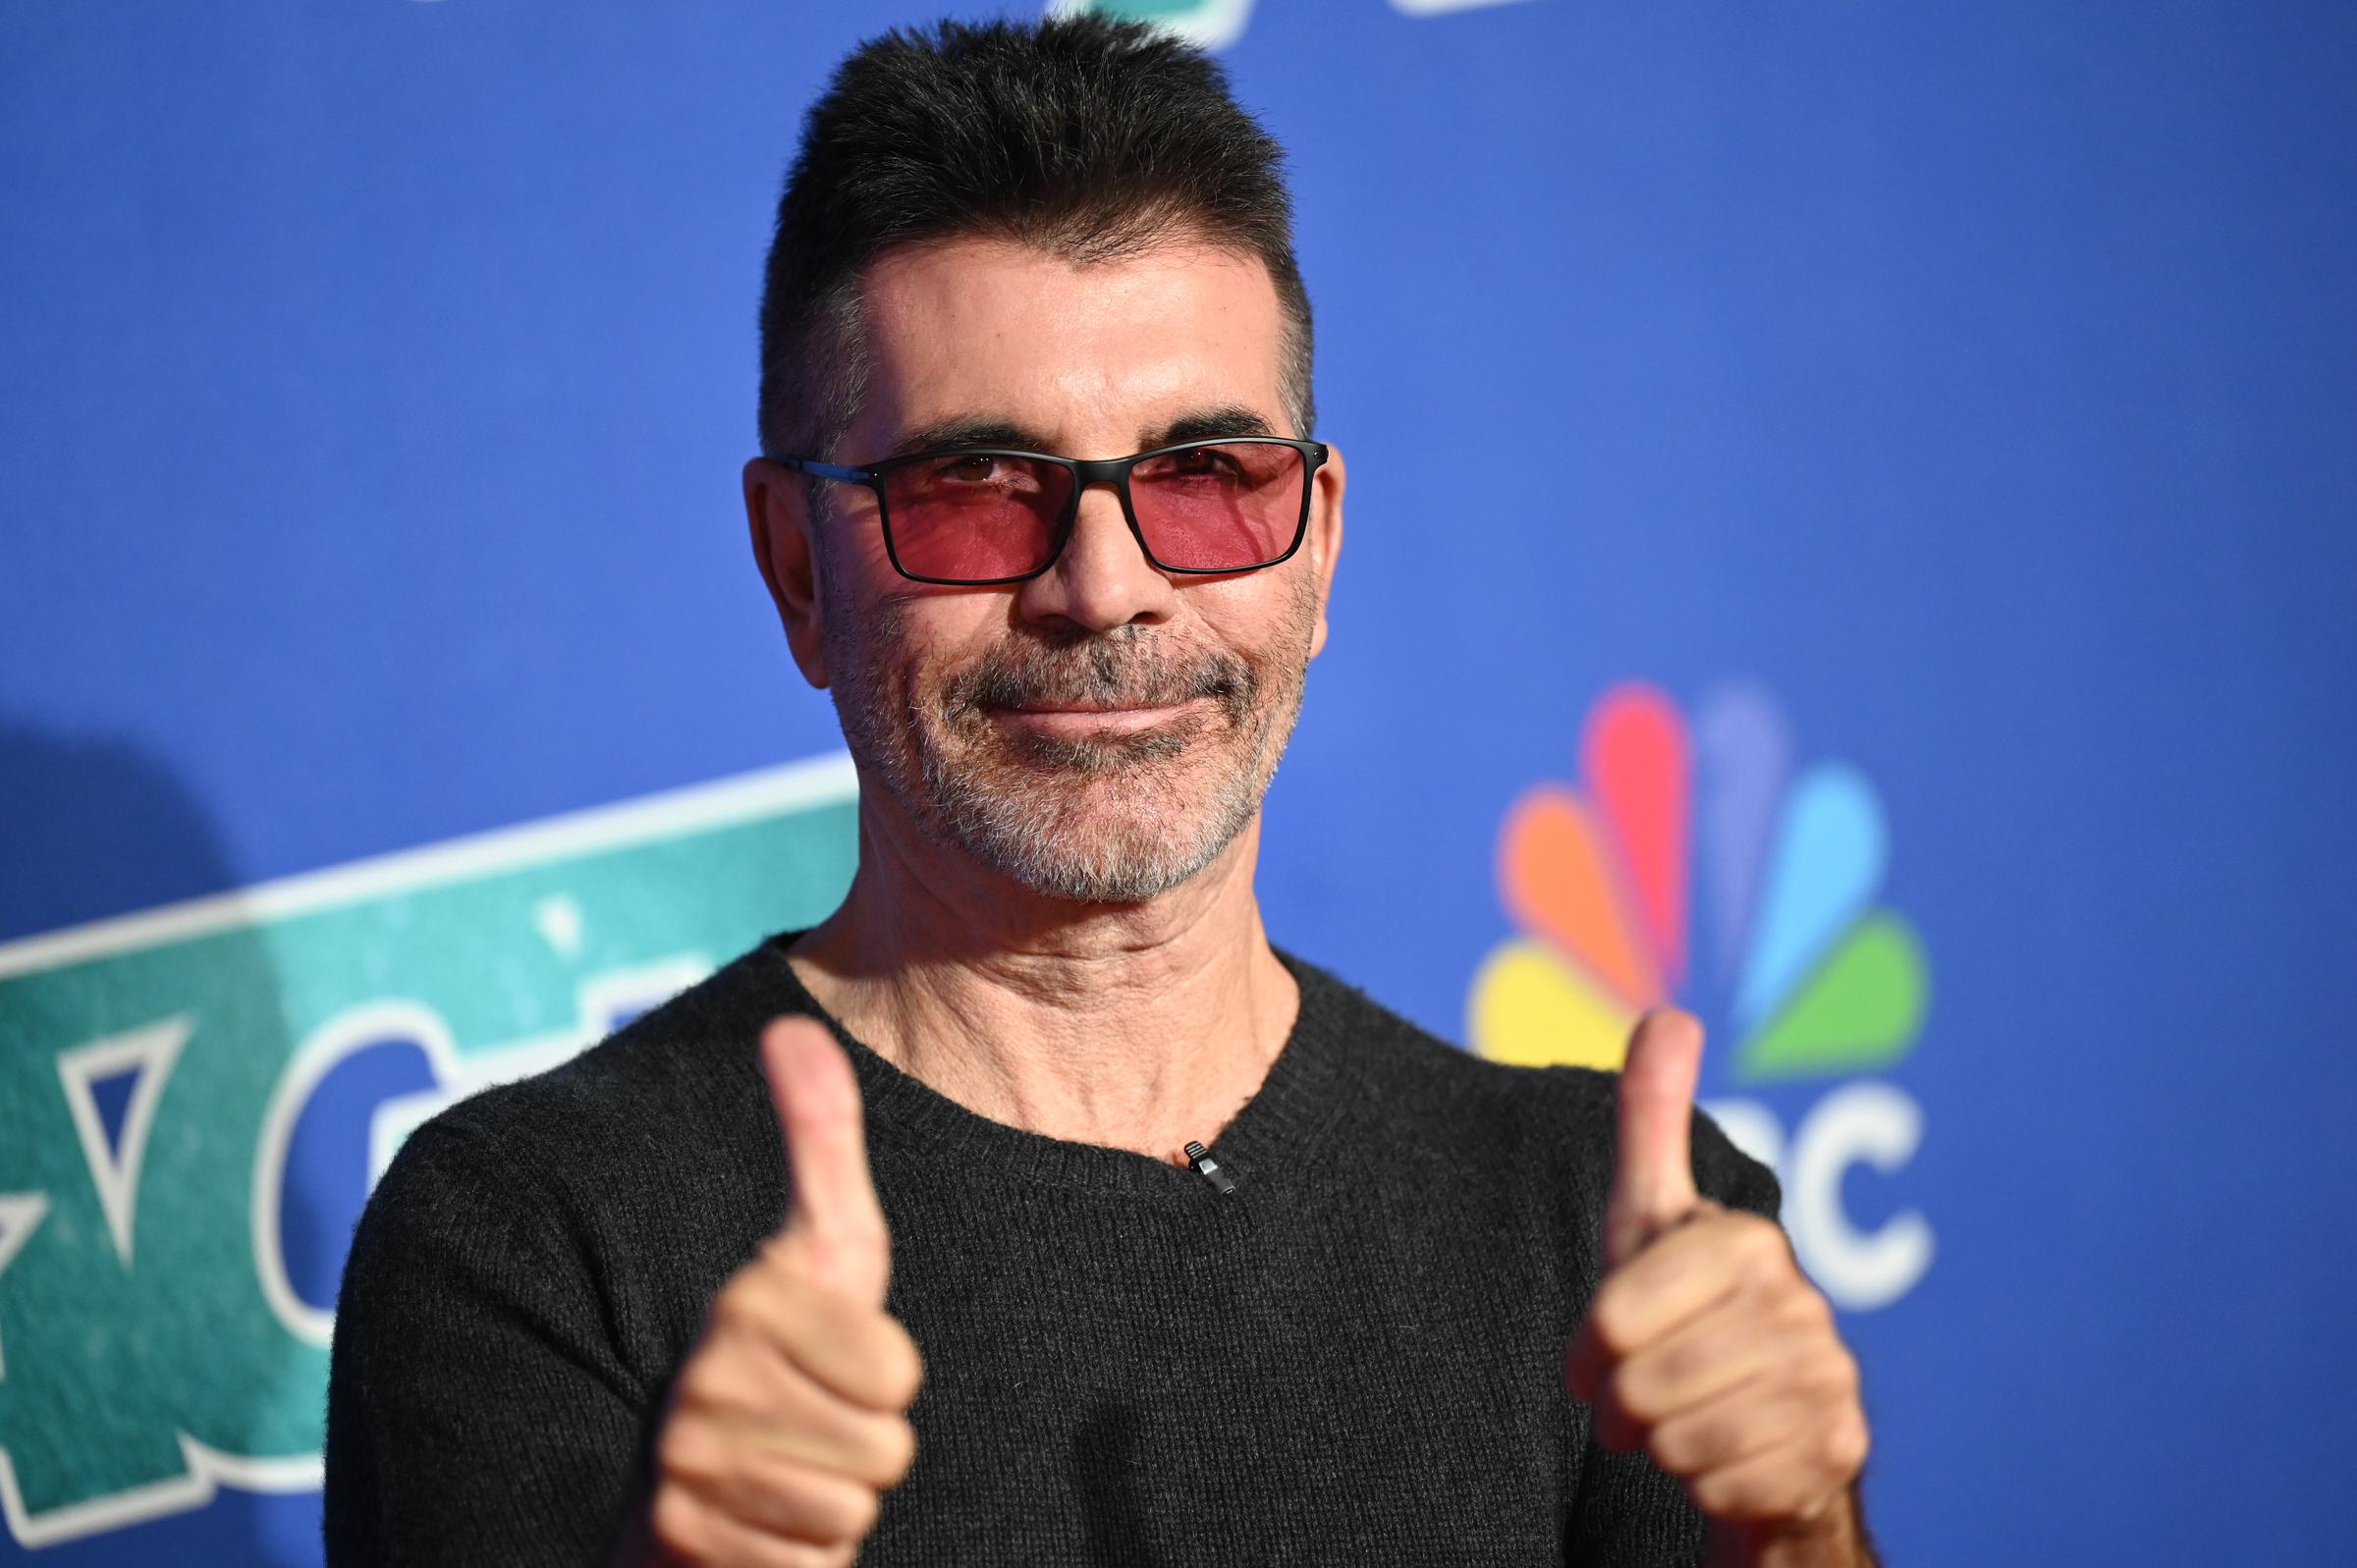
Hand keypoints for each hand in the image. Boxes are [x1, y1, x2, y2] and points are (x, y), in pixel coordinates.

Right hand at [646, 1019, 923, 1566]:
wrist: (671, 1469)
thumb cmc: (779, 1347)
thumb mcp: (821, 1241)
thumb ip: (821, 1137)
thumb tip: (791, 1027)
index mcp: (749, 1303)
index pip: (898, 1374)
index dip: (887, 1376)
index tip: (835, 1359)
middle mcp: (706, 1382)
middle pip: (885, 1450)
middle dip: (864, 1443)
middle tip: (812, 1420)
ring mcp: (689, 1467)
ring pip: (849, 1512)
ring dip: (833, 1502)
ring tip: (787, 1466)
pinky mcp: (682, 1541)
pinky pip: (810, 1566)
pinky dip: (800, 1556)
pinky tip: (765, 1522)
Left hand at [1565, 1011, 1870, 1562]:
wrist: (1765, 1429)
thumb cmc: (1686, 1313)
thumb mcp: (1651, 1219)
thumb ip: (1653, 1119)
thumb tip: (1668, 1013)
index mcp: (1748, 1243)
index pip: (1614, 1316)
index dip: (1589, 1349)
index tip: (1598, 1353)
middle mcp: (1804, 1306)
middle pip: (1643, 1384)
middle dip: (1623, 1404)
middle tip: (1638, 1400)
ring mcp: (1830, 1381)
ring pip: (1681, 1440)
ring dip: (1662, 1445)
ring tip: (1680, 1424)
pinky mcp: (1839, 1452)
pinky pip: (1720, 1489)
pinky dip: (1704, 1486)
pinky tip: (1727, 1458)